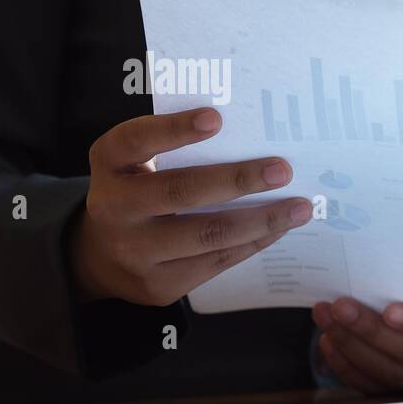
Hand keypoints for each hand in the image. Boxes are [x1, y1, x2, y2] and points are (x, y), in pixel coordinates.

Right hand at [69, 107, 311, 304]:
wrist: (102, 258)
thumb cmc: (139, 192)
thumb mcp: (139, 165)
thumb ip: (176, 150)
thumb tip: (252, 137)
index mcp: (110, 165)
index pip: (134, 141)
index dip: (173, 129)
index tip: (216, 118)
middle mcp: (113, 208)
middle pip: (180, 192)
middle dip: (237, 180)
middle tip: (281, 169)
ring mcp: (134, 251)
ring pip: (207, 234)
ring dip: (262, 220)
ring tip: (300, 207)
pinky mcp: (159, 285)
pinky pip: (217, 261)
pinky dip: (253, 242)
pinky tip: (280, 228)